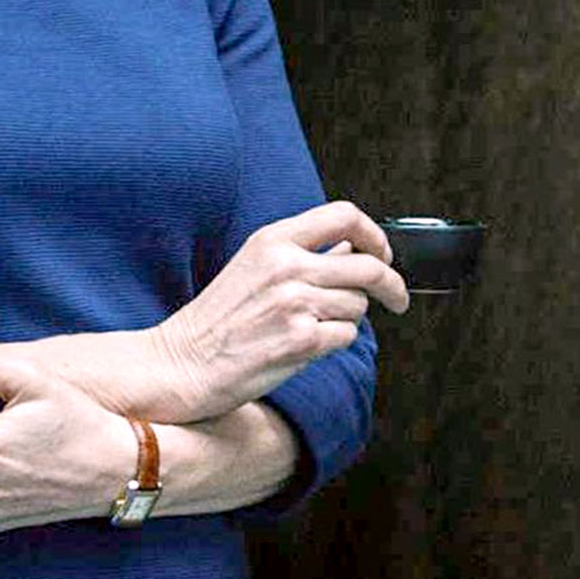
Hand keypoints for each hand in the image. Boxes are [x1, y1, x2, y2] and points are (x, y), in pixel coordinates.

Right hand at [151, 200, 407, 420]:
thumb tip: (350, 249)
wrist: (183, 363)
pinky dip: (335, 342)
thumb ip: (302, 254)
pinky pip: (347, 336)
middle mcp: (287, 266)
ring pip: (359, 306)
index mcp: (273, 240)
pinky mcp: (302, 340)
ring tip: (314, 327)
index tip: (383, 253)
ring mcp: (296, 303)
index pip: (344, 215)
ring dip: (348, 318)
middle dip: (392, 285)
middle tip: (396, 298)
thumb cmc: (216, 320)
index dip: (375, 234)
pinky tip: (306, 345)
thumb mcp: (254, 267)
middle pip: (368, 265)